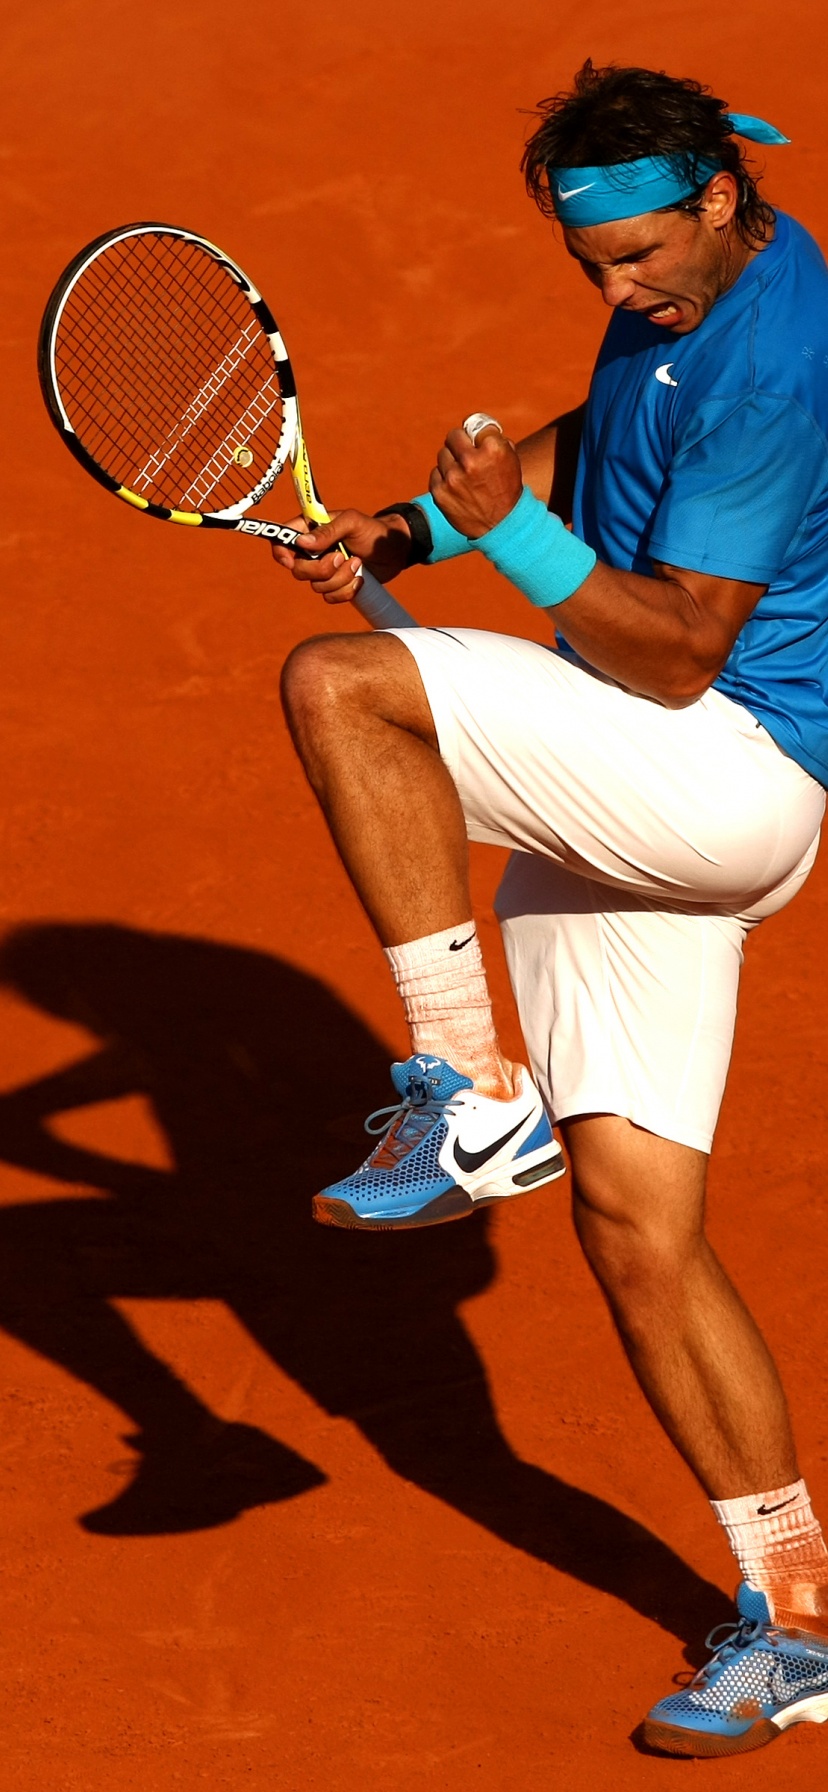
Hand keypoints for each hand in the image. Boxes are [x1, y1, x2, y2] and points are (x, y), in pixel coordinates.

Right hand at [270, 511, 412, 604]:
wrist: (394, 550)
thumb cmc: (372, 530)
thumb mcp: (351, 522)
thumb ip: (327, 531)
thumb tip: (302, 543)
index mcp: (310, 531)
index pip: (281, 541)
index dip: (281, 552)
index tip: (292, 560)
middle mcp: (312, 552)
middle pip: (298, 570)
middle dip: (320, 569)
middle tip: (341, 557)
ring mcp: (323, 571)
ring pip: (316, 586)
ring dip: (340, 578)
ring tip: (358, 563)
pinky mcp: (336, 587)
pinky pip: (330, 597)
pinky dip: (347, 591)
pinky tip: (360, 579)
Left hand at [429, 423, 522, 537]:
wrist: (502, 526)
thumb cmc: (507, 489)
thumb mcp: (511, 459)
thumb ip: (494, 440)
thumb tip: (474, 428)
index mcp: (493, 449)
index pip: (474, 425)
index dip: (476, 434)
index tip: (476, 440)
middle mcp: (471, 461)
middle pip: (453, 436)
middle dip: (459, 443)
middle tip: (465, 453)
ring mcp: (453, 478)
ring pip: (443, 454)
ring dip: (451, 461)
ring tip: (464, 475)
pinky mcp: (440, 492)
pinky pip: (436, 473)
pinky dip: (444, 478)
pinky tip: (457, 488)